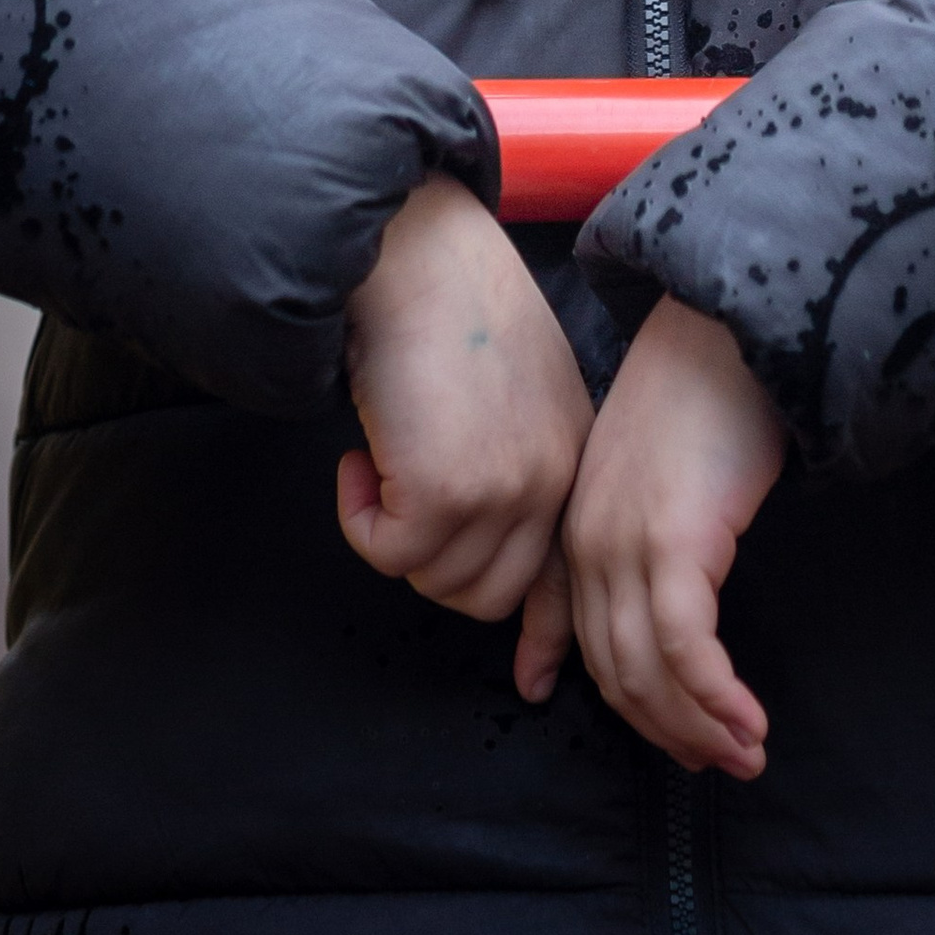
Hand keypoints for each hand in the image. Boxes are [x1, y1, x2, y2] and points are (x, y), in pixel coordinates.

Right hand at [339, 175, 593, 702]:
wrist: (411, 256)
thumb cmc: (445, 305)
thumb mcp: (509, 390)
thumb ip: (512, 456)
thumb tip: (472, 520)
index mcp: (574, 457)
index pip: (570, 572)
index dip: (546, 633)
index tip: (534, 679)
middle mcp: (553, 482)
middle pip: (489, 593)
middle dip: (431, 562)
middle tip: (397, 493)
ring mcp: (505, 491)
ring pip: (437, 582)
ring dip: (392, 533)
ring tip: (381, 455)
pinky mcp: (447, 493)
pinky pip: (390, 556)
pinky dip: (360, 516)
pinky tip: (361, 456)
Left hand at [562, 297, 786, 778]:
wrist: (726, 330)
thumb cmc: (707, 391)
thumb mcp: (662, 468)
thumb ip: (654, 524)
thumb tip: (685, 571)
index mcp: (583, 526)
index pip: (590, 637)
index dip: (626, 701)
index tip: (664, 743)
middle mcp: (591, 543)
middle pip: (618, 670)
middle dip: (671, 730)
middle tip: (721, 764)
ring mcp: (625, 546)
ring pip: (649, 672)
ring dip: (699, 727)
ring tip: (744, 756)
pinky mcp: (673, 544)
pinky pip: (686, 649)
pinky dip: (716, 697)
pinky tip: (748, 721)